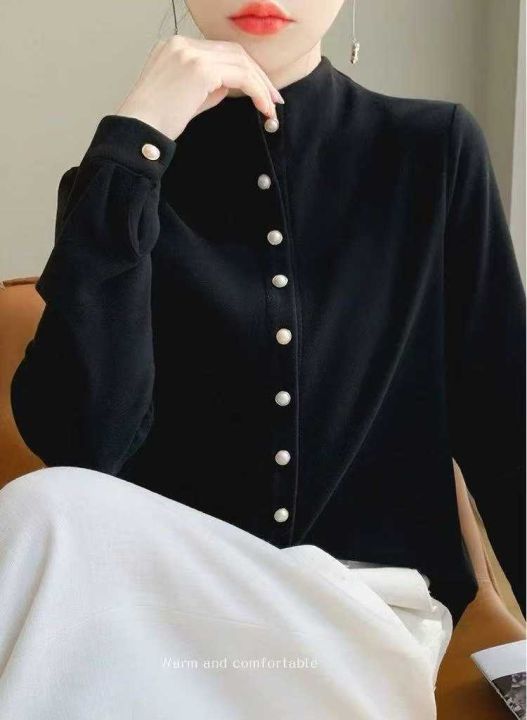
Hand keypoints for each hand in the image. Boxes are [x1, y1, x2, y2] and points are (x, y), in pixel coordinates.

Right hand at [115, 36, 283, 140]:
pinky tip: (263, 108)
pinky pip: (241, 77)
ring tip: (270, 107)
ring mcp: (191, 53)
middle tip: (272, 99)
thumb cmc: (157, 120)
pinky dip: (257, 92)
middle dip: (258, 76)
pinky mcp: (200, 70)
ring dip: (261, 86)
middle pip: (234, 52)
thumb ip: (208, 84)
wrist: (139, 129)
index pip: (221, 51)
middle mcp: (183, 43)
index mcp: (176, 46)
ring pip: (241, 63)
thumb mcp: (186, 96)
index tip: (260, 91)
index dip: (245, 70)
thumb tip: (231, 85)